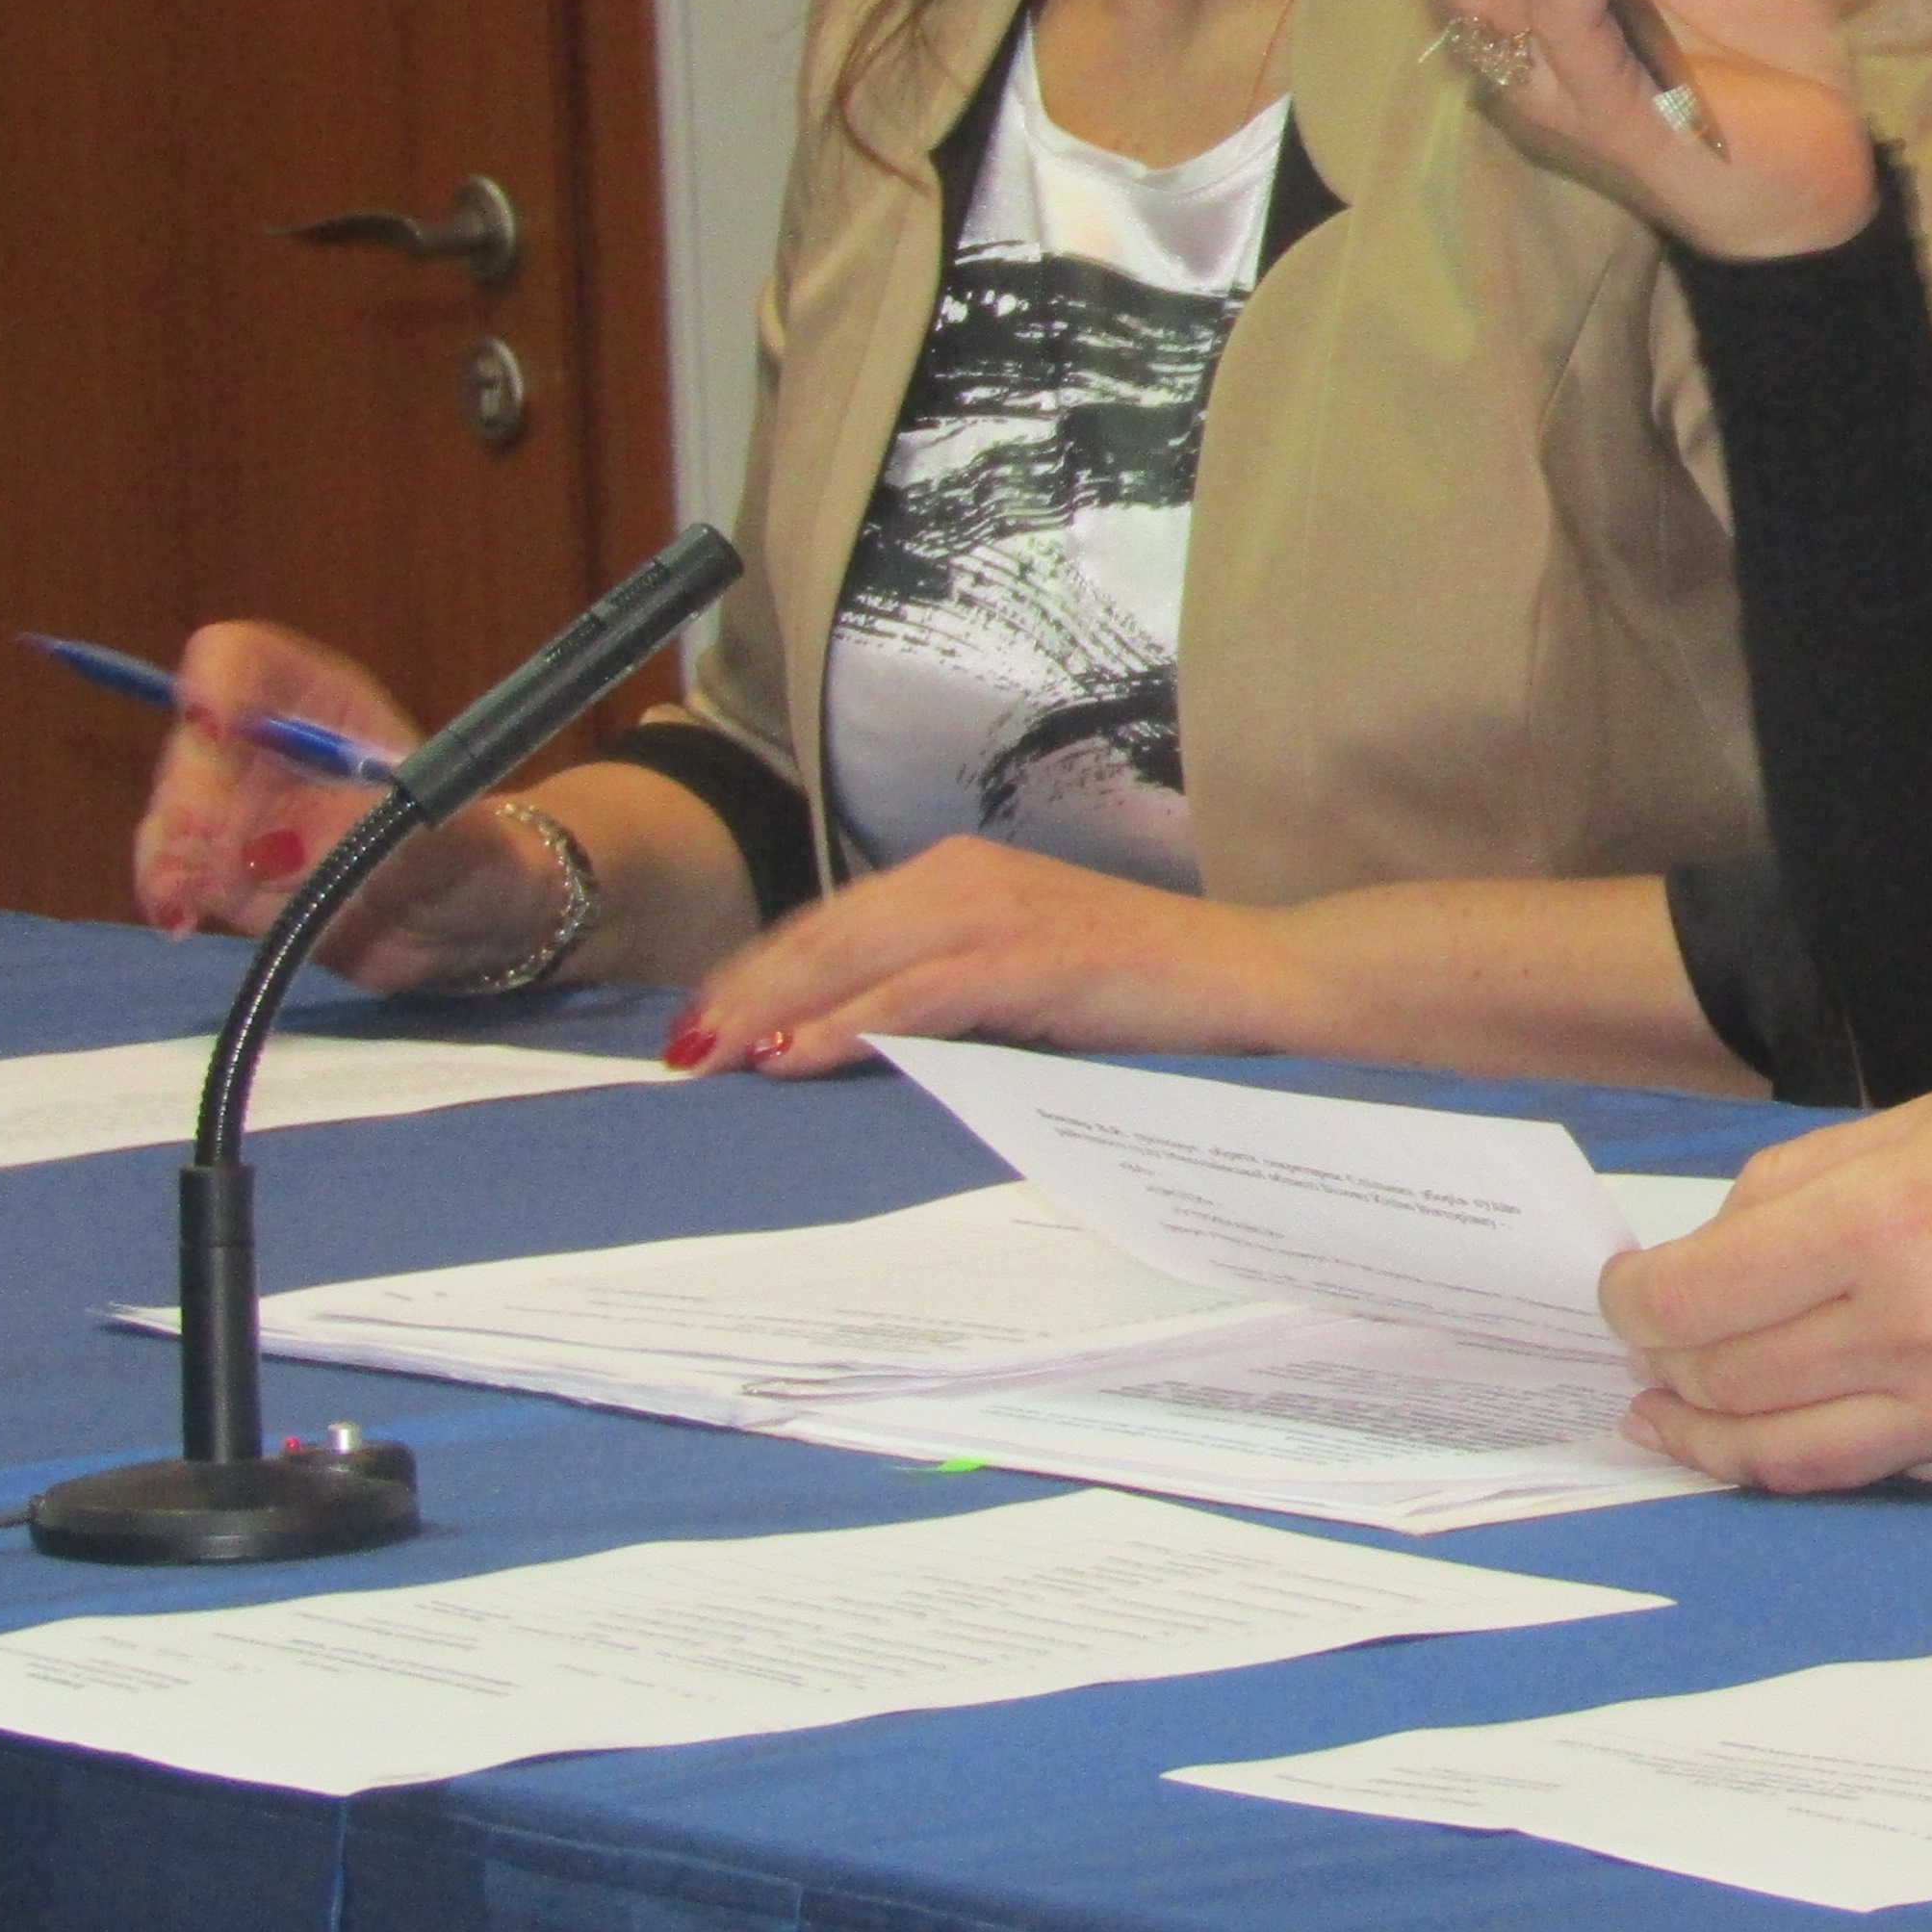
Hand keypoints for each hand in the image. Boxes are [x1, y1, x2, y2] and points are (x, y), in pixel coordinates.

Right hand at [126, 623, 545, 989]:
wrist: (461, 931)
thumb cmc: (475, 859)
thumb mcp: (461, 839)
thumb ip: (409, 834)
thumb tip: (348, 843)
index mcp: (328, 707)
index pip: (248, 659)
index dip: (220, 679)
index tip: (215, 724)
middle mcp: (271, 749)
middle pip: (197, 740)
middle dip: (190, 786)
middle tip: (198, 841)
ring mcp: (241, 811)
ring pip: (174, 807)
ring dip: (166, 845)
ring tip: (182, 895)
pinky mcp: (225, 872)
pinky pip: (175, 870)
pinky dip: (167, 890)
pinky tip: (179, 919)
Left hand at [669, 835, 1281, 1074]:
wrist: (1252, 979)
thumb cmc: (1141, 992)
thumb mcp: (1021, 980)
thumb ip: (943, 991)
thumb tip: (850, 1039)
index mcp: (961, 873)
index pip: (830, 923)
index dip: (758, 970)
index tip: (700, 1019)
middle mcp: (966, 876)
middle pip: (823, 936)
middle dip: (742, 992)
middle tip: (678, 1050)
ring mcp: (997, 912)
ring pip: (852, 960)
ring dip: (773, 1011)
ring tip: (711, 1058)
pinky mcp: (1027, 958)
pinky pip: (913, 997)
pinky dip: (847, 1027)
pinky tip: (797, 1058)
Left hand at [1601, 1042, 1931, 1489]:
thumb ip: (1806, 1185)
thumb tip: (1711, 1252)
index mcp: (1890, 1221)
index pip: (1695, 1300)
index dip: (1634, 1302)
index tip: (1626, 1294)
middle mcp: (1924, 1331)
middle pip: (1729, 1385)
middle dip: (1666, 1368)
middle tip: (1647, 1351)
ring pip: (1793, 1461)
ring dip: (1715, 1441)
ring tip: (1678, 1420)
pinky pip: (1896, 1472)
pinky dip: (1838, 1446)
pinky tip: (1817, 1414)